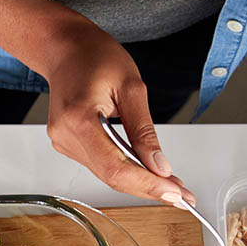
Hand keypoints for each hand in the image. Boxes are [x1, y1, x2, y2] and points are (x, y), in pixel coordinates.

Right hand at [40, 21, 193, 205]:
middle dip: (149, 188)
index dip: (147, 185)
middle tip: (183, 197)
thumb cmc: (95, 57)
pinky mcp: (68, 145)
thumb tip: (160, 166)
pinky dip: (127, 171)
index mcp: (78, 119)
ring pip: (107, 175)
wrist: (66, 48)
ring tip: (171, 185)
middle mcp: (65, 136)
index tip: (174, 194)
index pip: (115, 167)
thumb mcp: (132, 87)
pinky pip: (101, 165)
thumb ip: (145, 131)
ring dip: (140, 182)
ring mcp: (64, 143)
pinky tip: (147, 172)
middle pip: (111, 177)